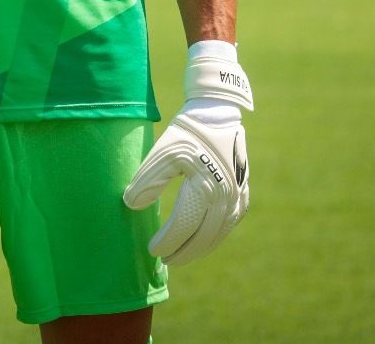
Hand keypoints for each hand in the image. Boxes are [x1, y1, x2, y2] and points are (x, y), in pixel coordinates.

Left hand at [123, 41, 251, 265]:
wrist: (218, 113)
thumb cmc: (186, 131)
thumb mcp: (162, 150)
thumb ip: (147, 179)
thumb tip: (131, 205)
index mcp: (205, 187)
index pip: (183, 224)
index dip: (168, 240)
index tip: (152, 250)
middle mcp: (226, 196)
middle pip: (203, 236)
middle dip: (184, 251)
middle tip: (166, 262)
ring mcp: (238, 196)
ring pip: (219, 233)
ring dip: (200, 248)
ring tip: (182, 257)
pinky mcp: (243, 193)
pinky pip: (230, 223)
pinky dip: (215, 236)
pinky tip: (204, 240)